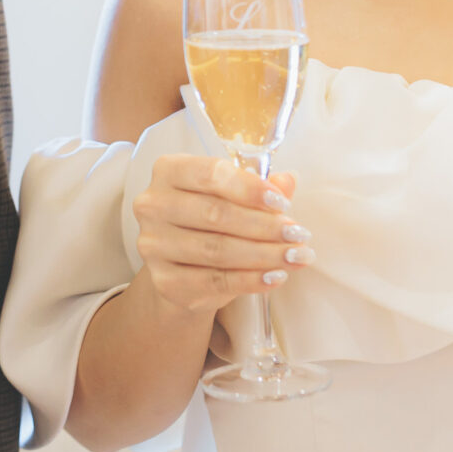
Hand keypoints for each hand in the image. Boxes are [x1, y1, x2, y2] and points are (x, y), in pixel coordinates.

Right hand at [129, 153, 312, 318]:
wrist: (182, 268)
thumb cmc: (209, 221)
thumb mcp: (231, 197)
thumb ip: (258, 187)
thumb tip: (288, 181)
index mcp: (168, 170)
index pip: (212, 174)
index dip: (251, 189)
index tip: (284, 204)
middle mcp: (153, 204)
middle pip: (216, 214)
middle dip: (265, 226)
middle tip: (299, 235)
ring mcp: (154, 245)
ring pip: (218, 250)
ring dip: (265, 254)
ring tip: (297, 256)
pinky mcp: (164, 281)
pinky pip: (215, 281)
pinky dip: (251, 280)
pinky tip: (276, 277)